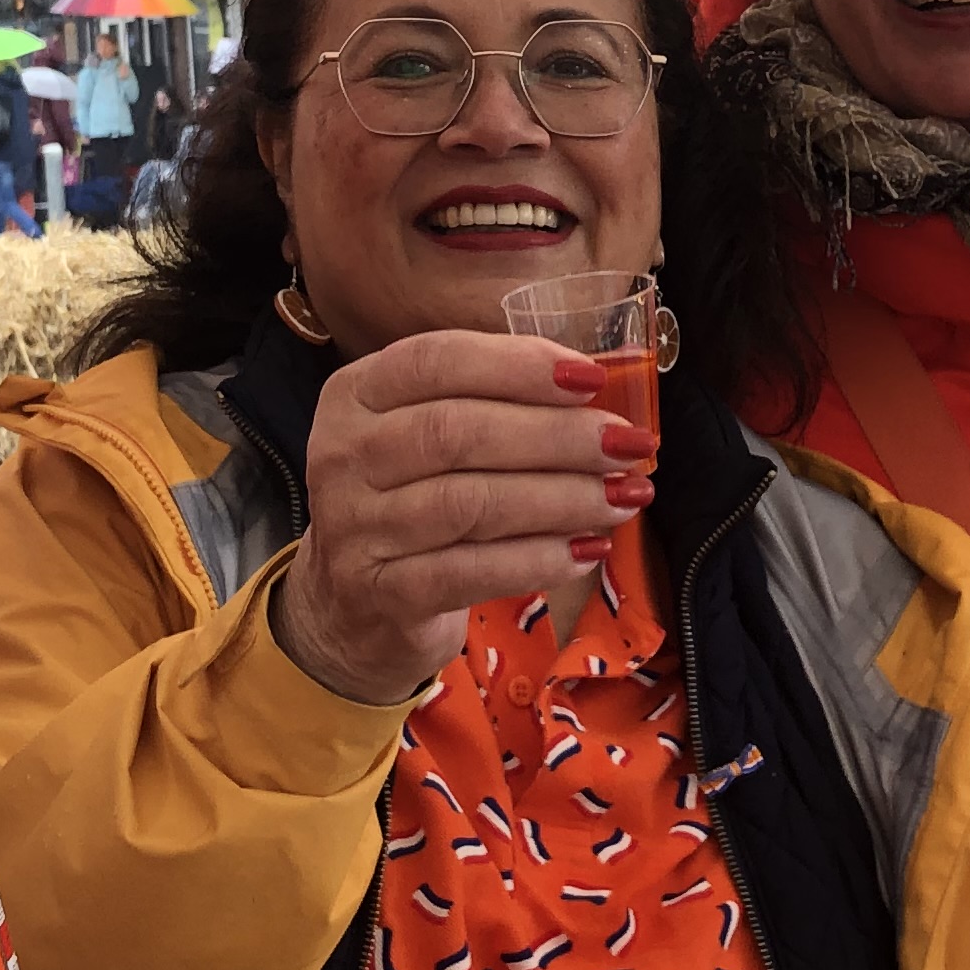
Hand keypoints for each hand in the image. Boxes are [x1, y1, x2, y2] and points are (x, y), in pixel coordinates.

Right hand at [268, 331, 649, 701]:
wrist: (352, 607)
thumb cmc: (411, 501)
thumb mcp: (426, 436)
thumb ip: (492, 402)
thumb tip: (594, 387)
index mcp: (356, 394)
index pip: (437, 361)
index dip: (519, 365)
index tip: (593, 379)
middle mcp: (343, 455)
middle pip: (456, 431)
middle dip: (555, 435)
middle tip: (626, 445)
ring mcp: (354, 528)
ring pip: (468, 503)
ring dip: (560, 498)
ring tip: (622, 497)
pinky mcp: (379, 593)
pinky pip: (468, 572)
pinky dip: (536, 560)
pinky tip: (587, 551)